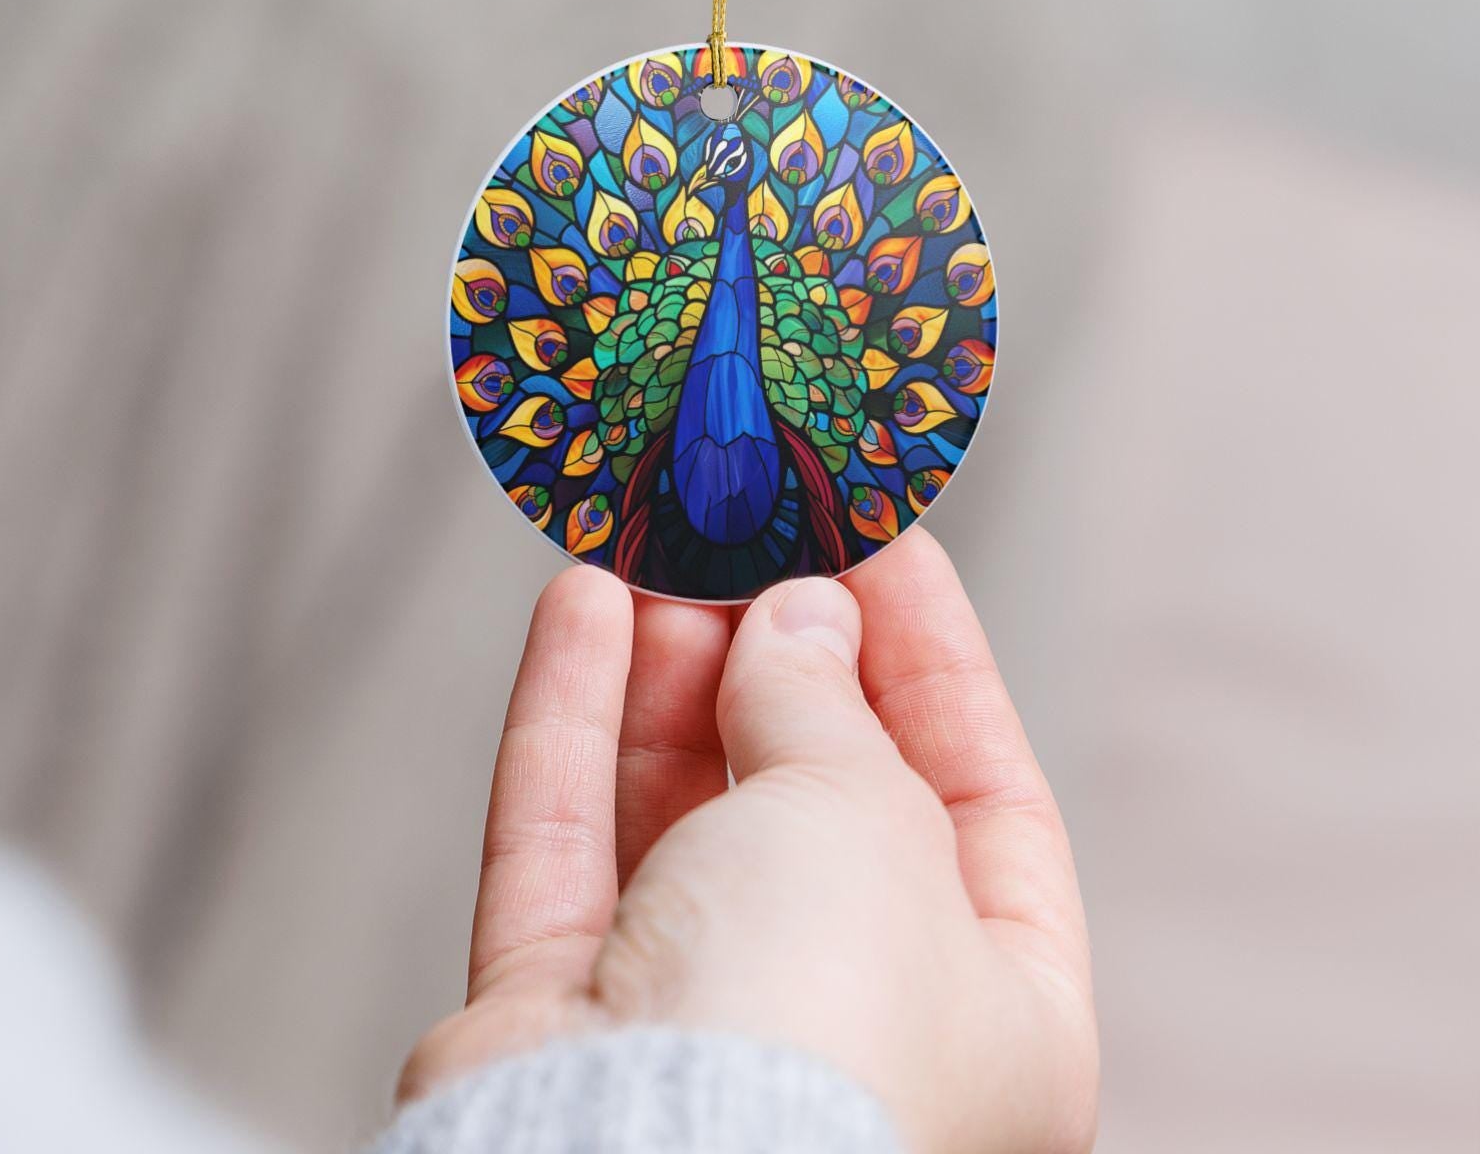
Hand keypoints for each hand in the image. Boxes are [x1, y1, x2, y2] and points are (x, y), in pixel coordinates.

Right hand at [404, 529, 1097, 1153]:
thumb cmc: (813, 1031)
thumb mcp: (866, 814)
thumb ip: (826, 702)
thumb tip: (798, 620)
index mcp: (1000, 1016)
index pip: (984, 795)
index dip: (931, 655)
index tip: (877, 536)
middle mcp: (851, 1024)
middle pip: (815, 796)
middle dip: (776, 653)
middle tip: (746, 530)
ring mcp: (696, 1026)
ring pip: (681, 811)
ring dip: (667, 670)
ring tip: (657, 549)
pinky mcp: (561, 1016)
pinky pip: (568, 840)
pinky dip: (572, 720)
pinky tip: (579, 607)